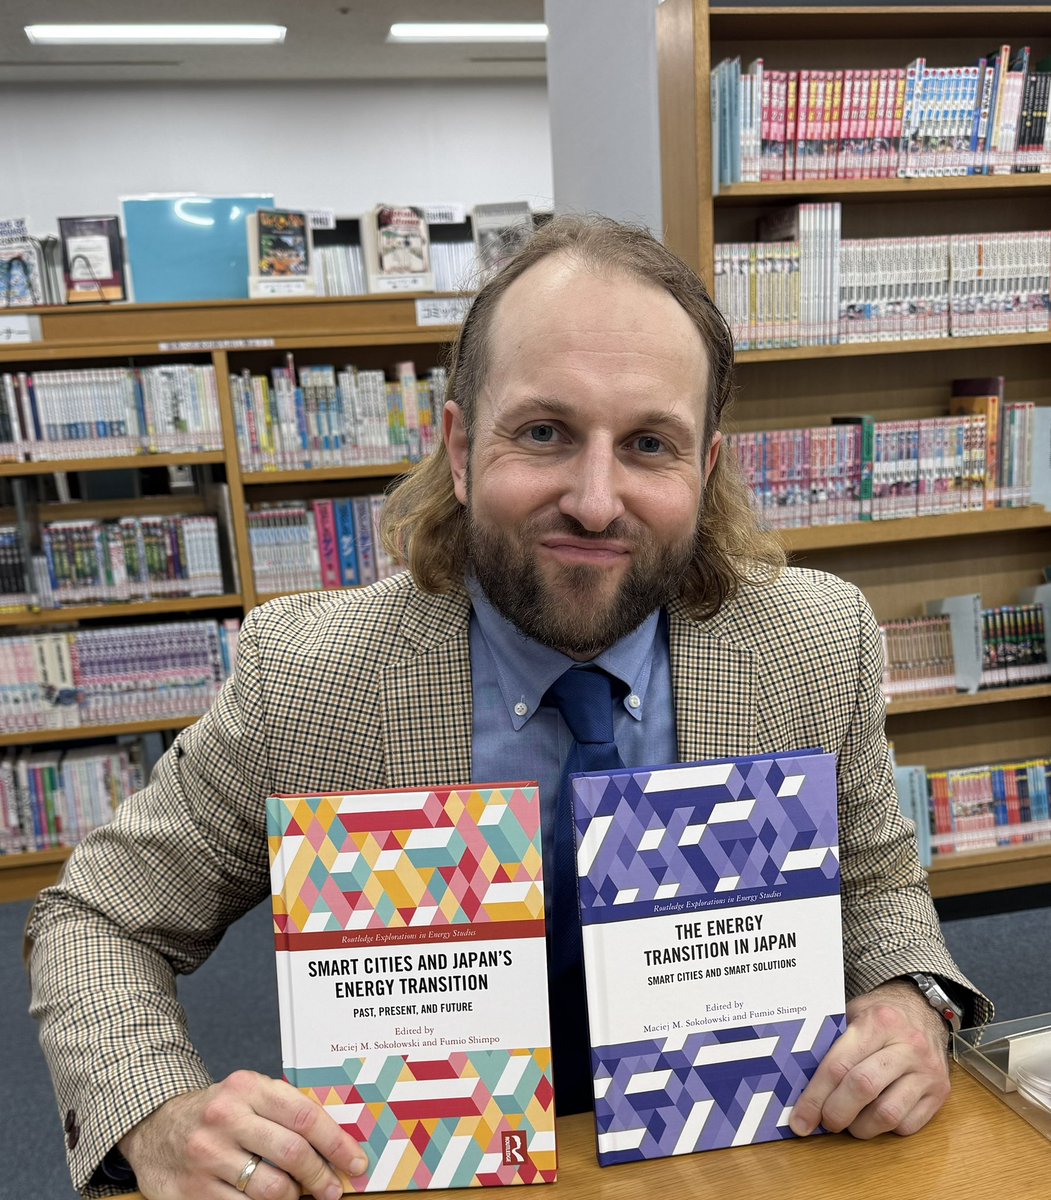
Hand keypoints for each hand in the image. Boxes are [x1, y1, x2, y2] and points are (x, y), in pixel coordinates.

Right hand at [118, 1070, 367, 1199]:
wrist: (156, 1127)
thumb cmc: (218, 1112)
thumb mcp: (249, 1095)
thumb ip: (287, 1111)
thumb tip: (336, 1144)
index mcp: (247, 1088)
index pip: (305, 1116)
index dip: (336, 1144)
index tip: (355, 1163)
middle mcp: (225, 1118)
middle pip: (291, 1154)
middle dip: (320, 1178)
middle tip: (332, 1191)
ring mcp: (206, 1156)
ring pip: (270, 1189)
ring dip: (294, 1198)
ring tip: (298, 1197)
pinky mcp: (191, 1191)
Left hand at [789, 979, 950, 1139]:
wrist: (924, 1010)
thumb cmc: (879, 1016)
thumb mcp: (852, 1014)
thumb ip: (830, 1044)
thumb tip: (797, 1085)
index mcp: (878, 1022)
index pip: (839, 1064)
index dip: (815, 1096)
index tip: (800, 1120)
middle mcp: (907, 1046)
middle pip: (863, 1089)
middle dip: (836, 1113)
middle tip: (824, 1121)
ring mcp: (927, 1071)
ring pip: (887, 1114)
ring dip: (861, 1126)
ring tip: (850, 1121)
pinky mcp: (941, 1093)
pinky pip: (908, 1125)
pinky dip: (885, 1128)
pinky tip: (874, 1116)